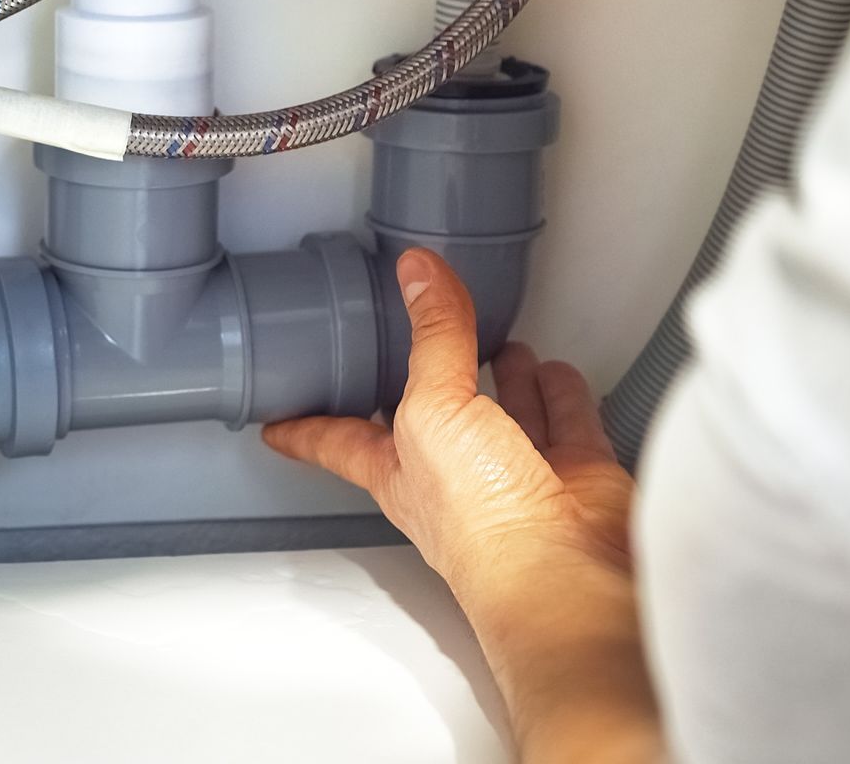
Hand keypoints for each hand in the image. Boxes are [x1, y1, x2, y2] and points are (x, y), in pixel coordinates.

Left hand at [264, 248, 660, 762]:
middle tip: (417, 345)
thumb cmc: (481, 523)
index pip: (337, 439)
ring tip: (497, 341)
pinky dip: (561, 397)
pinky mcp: (574, 477)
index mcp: (398, 469)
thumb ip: (433, 340)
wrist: (565, 574)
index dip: (306, 427)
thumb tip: (417, 274)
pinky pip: (566, 424)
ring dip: (501, 380)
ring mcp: (516, 477)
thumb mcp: (434, 410)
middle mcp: (455, 477)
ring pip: (504, 415)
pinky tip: (555, 374)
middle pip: (434, 418)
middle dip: (428, 382)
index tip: (275, 422)